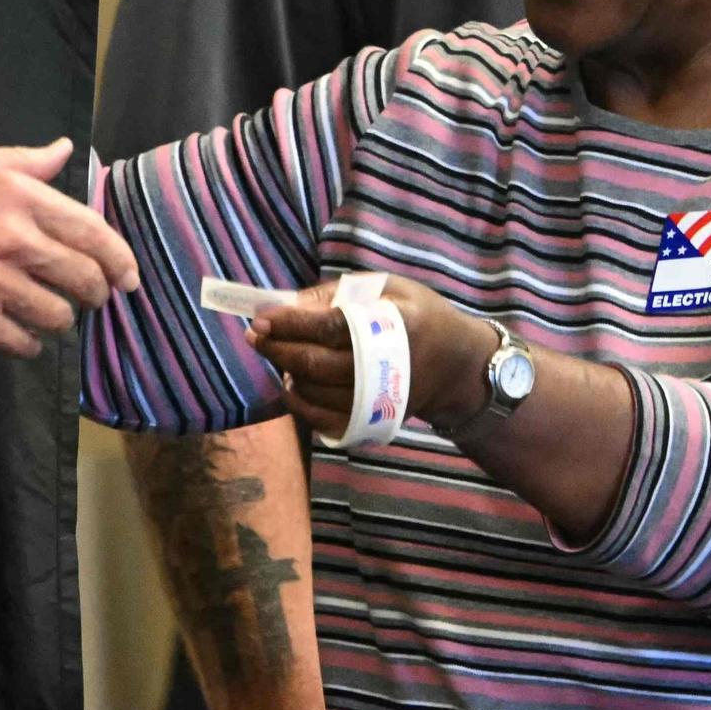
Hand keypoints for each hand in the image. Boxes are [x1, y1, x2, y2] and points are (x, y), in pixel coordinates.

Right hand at [0, 137, 137, 355]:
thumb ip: (22, 161)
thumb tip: (63, 150)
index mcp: (17, 196)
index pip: (91, 231)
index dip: (119, 258)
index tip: (128, 276)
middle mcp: (14, 239)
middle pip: (84, 278)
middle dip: (97, 293)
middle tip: (93, 298)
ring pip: (57, 315)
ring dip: (61, 319)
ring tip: (51, 316)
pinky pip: (21, 342)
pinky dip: (28, 343)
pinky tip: (22, 337)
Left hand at [246, 274, 489, 441]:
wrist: (456, 367)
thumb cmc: (416, 316)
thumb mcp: (388, 287)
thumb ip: (336, 293)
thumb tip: (286, 305)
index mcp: (394, 326)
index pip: (331, 327)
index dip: (291, 324)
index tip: (260, 318)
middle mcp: (385, 369)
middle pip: (315, 364)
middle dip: (277, 348)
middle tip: (254, 335)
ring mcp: (377, 401)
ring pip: (313, 391)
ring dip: (286, 370)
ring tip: (278, 351)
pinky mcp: (371, 422)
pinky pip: (321, 419)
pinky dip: (298, 401)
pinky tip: (292, 382)